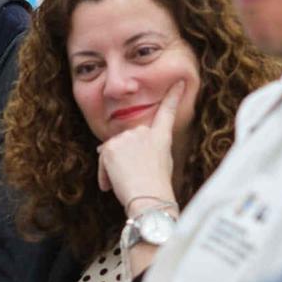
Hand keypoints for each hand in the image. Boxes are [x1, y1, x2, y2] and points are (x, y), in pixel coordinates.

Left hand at [97, 79, 186, 209]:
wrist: (148, 199)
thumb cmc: (155, 188)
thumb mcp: (159, 165)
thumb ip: (142, 150)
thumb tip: (104, 147)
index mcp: (161, 137)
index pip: (167, 112)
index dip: (173, 96)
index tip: (179, 82)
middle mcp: (144, 132)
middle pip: (128, 141)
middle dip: (125, 158)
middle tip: (132, 177)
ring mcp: (127, 138)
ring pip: (113, 151)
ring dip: (113, 168)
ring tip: (122, 184)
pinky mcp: (111, 147)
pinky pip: (102, 159)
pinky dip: (104, 174)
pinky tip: (110, 186)